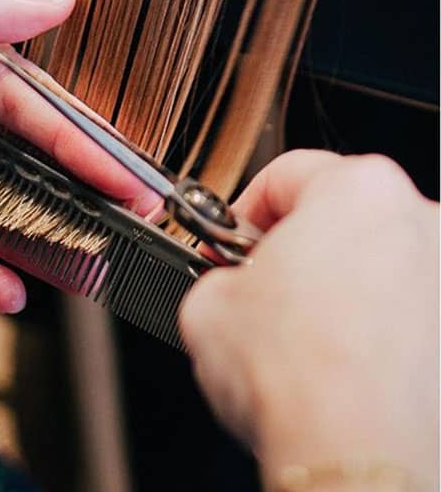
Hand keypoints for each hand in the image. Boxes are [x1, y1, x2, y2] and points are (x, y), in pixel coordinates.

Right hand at [179, 151, 438, 487]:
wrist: (353, 453)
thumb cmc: (297, 376)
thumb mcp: (206, 303)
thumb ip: (219, 273)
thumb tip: (229, 286)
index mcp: (359, 189)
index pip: (287, 173)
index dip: (244, 211)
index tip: (232, 241)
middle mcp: (423, 220)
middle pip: (345, 216)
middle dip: (302, 250)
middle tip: (264, 290)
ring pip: (383, 265)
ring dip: (346, 288)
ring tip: (305, 337)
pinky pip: (411, 313)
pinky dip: (380, 329)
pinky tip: (343, 363)